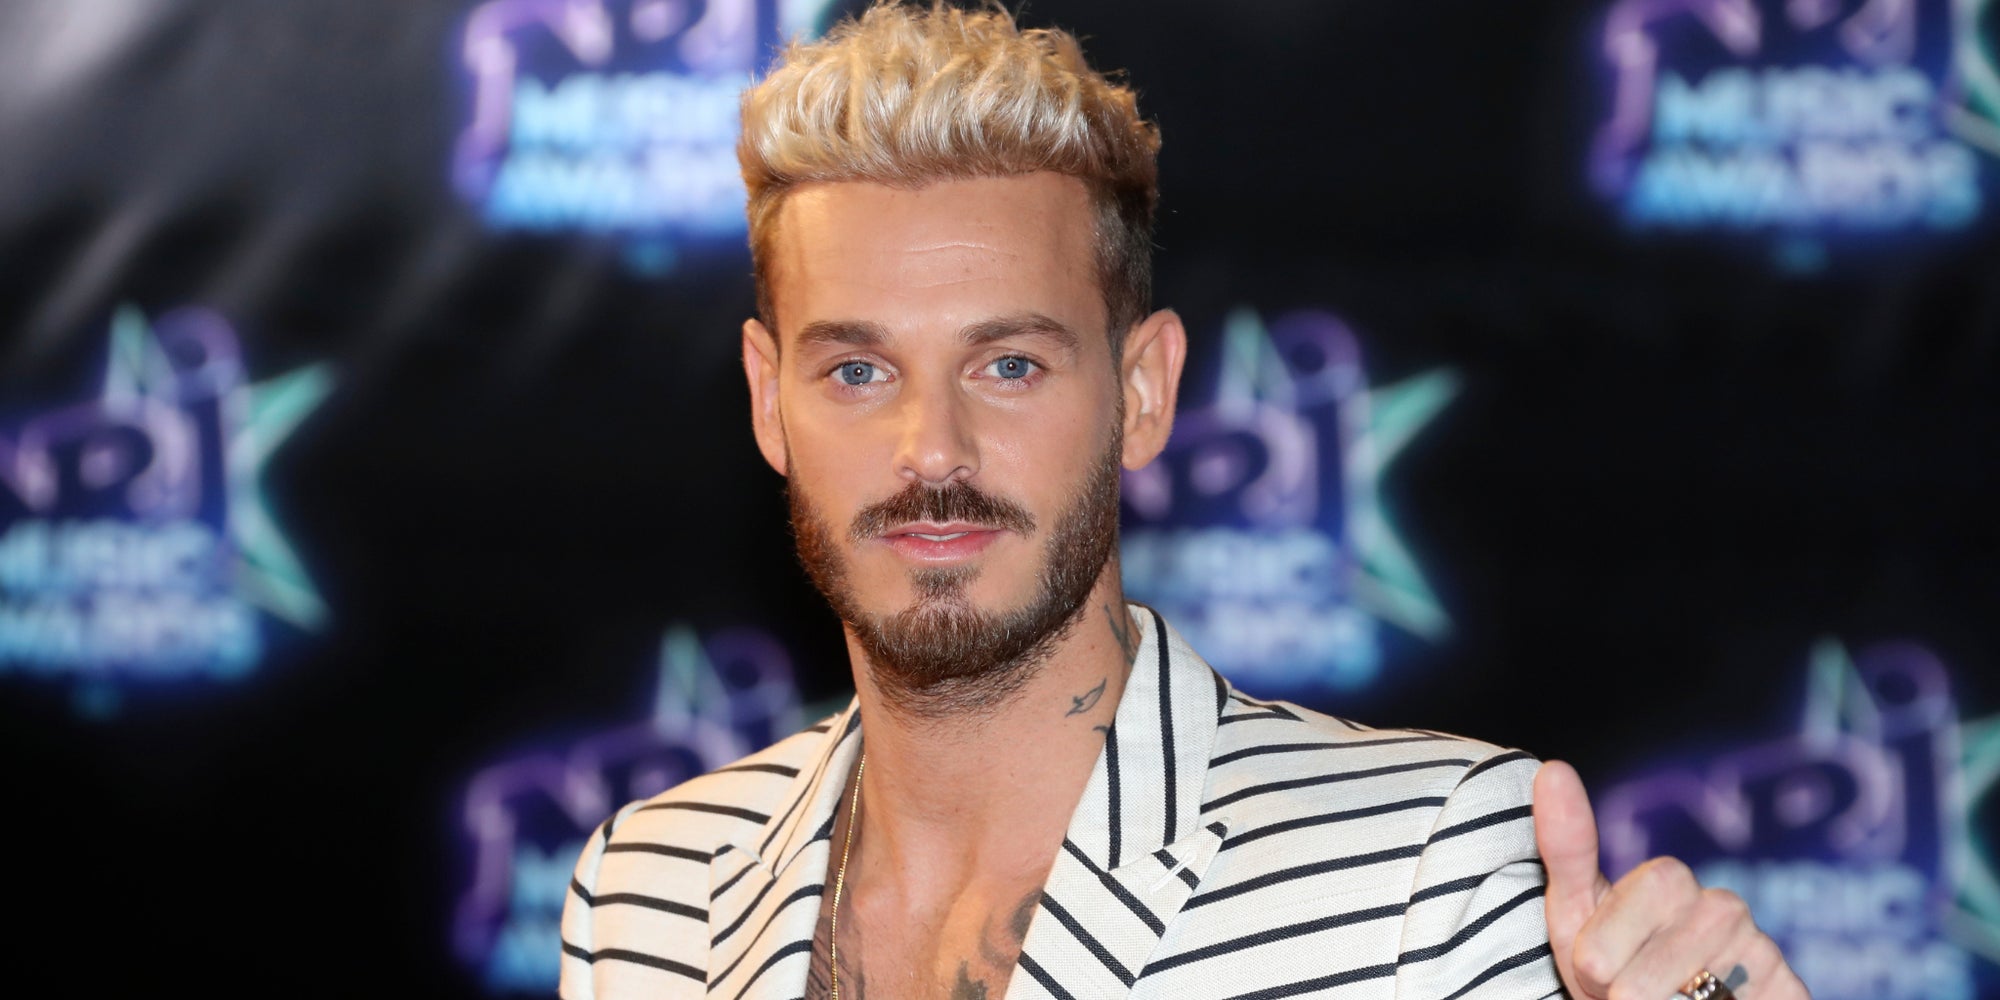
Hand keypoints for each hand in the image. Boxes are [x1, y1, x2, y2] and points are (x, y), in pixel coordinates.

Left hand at [1531, 760, 1810, 998]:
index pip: (1597, 955)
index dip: (1591, 970)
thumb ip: (1566, 847)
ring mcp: (1761, 952)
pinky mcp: (1791, 991)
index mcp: (1667, 880)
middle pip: (1634, 989)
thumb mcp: (1575, 912)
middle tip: (1627, 990)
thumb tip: (1554, 769)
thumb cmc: (1616, 964)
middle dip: (1621, 998)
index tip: (1599, 965)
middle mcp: (1723, 908)